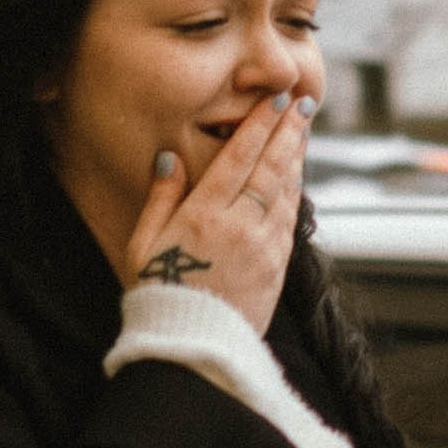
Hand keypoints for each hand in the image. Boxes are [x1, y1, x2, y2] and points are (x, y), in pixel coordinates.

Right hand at [123, 95, 313, 333]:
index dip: (260, 126)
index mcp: (204, 216)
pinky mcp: (278, 267)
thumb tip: (170, 157)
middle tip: (303, 103)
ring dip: (296, 158)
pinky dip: (296, 192)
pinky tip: (297, 176)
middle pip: (271, 168)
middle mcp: (241, 227)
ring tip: (303, 130)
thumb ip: (160, 198)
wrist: (194, 347)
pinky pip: (291, 220)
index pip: (239, 159)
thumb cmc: (160, 293)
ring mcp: (265, 247)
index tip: (276, 100)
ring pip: (286, 191)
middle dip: (289, 132)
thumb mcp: (144, 243)